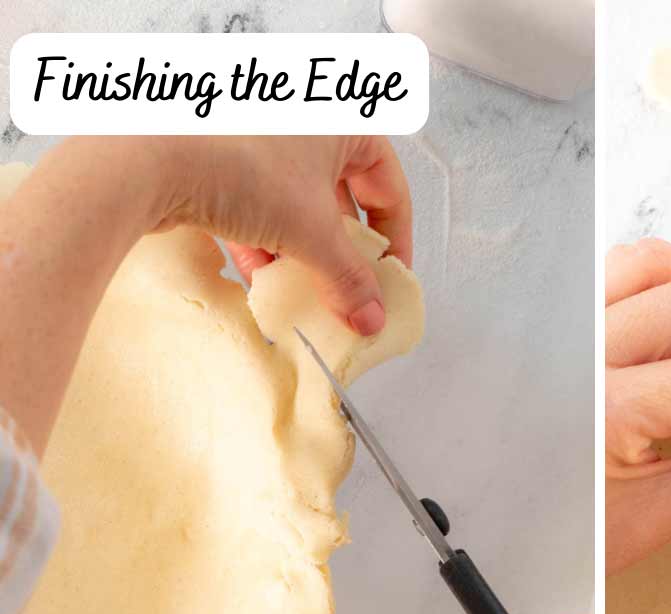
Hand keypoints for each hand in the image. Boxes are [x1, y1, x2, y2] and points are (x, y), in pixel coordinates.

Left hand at [152, 135, 413, 329]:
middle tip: (348, 294)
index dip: (394, 240)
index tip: (389, 281)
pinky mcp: (224, 159)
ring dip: (303, 255)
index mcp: (341, 118)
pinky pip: (258, 207)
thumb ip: (350, 280)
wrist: (153, 159)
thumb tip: (370, 315)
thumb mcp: (312, 234)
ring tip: (304, 293)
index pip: (389, 186)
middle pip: (341, 199)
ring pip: (297, 206)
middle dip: (342, 254)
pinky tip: (264, 280)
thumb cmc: (240, 166)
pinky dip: (265, 244)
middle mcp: (304, 120)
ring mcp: (261, 137)